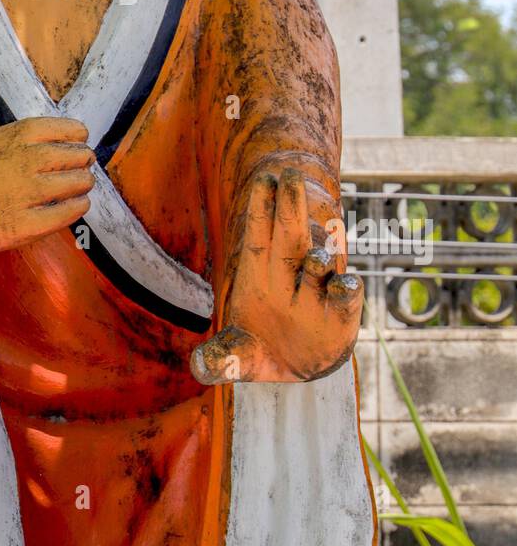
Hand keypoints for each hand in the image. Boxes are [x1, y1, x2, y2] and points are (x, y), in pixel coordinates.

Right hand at [0, 116, 94, 257]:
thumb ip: (17, 139)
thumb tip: (50, 140)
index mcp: (17, 137)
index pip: (66, 129)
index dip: (78, 135)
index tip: (81, 139)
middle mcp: (27, 162)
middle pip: (75, 156)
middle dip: (84, 159)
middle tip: (86, 164)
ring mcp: (28, 194)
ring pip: (75, 184)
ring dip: (84, 183)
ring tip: (83, 184)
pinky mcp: (26, 225)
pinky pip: (65, 214)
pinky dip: (77, 207)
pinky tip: (79, 205)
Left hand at [191, 169, 361, 384]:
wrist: (297, 368)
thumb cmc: (260, 348)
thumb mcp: (237, 357)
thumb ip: (221, 359)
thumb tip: (198, 366)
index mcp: (258, 275)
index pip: (258, 236)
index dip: (260, 208)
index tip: (264, 178)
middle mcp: (289, 277)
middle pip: (289, 238)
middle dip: (289, 209)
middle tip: (291, 176)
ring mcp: (316, 292)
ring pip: (317, 264)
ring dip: (318, 256)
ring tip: (317, 256)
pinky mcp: (342, 313)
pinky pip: (346, 294)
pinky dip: (346, 288)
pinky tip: (345, 284)